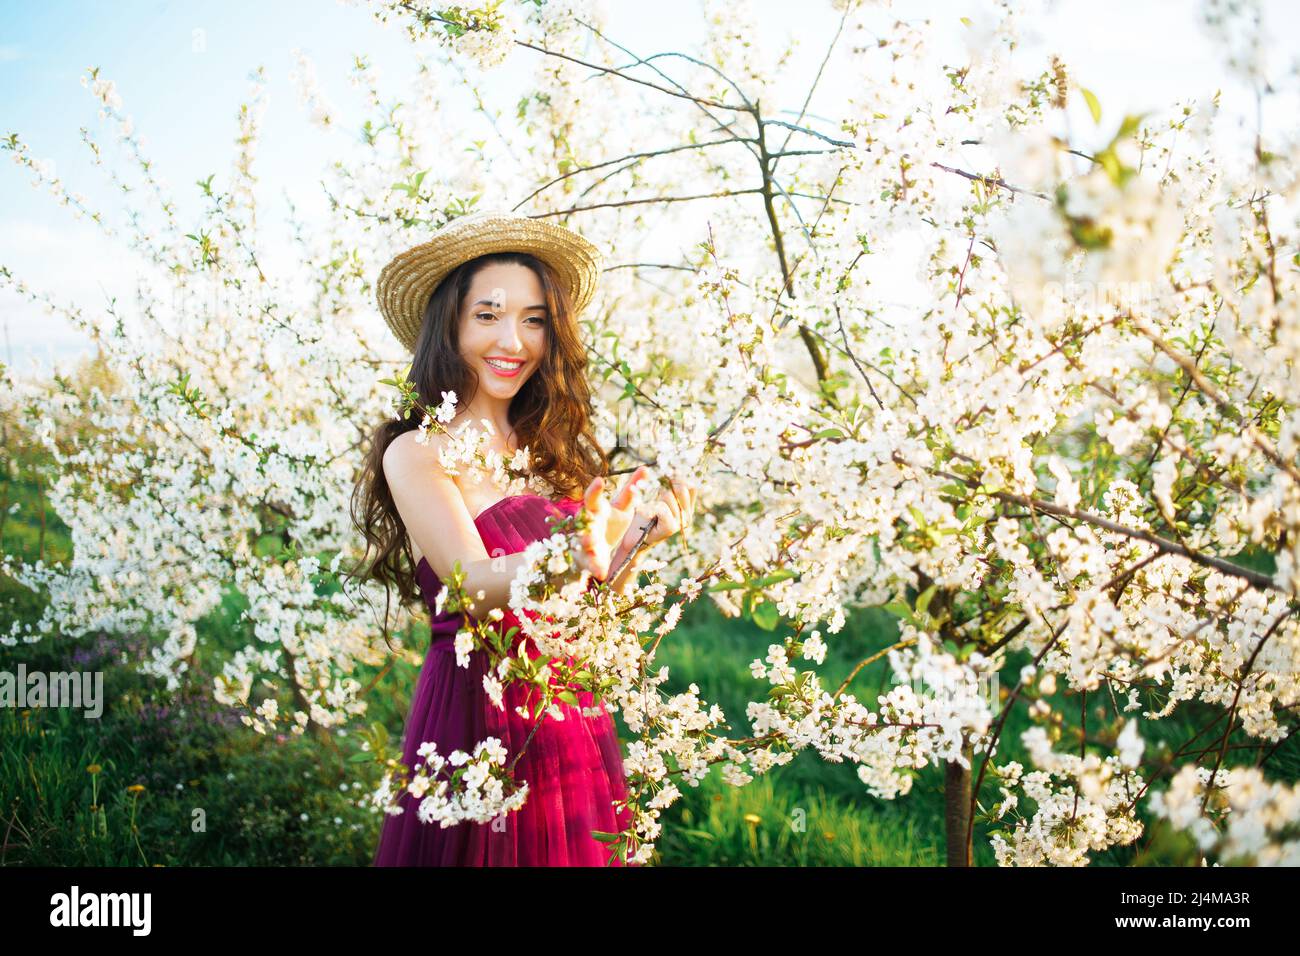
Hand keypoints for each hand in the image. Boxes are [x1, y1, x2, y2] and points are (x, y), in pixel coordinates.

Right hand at [573, 465, 649, 579]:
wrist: (598, 546)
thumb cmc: (610, 521)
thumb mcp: (622, 507)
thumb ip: (631, 489)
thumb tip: (646, 468)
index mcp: (596, 509)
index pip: (594, 497)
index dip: (596, 489)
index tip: (601, 480)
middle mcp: (588, 523)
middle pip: (584, 518)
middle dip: (587, 515)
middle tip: (593, 506)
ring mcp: (584, 540)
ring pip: (583, 540)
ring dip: (586, 540)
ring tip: (591, 540)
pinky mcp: (586, 558)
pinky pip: (589, 562)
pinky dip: (594, 566)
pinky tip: (602, 572)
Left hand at [626, 476, 697, 549]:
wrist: (633, 538)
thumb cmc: (643, 516)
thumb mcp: (655, 497)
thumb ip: (662, 484)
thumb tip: (656, 469)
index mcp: (687, 507)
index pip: (691, 486)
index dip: (679, 477)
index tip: (665, 475)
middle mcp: (687, 515)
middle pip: (681, 487)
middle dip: (664, 485)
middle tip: (652, 491)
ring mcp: (680, 522)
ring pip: (669, 495)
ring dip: (653, 496)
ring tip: (647, 505)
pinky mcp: (670, 528)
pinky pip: (661, 507)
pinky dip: (649, 506)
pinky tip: (644, 512)